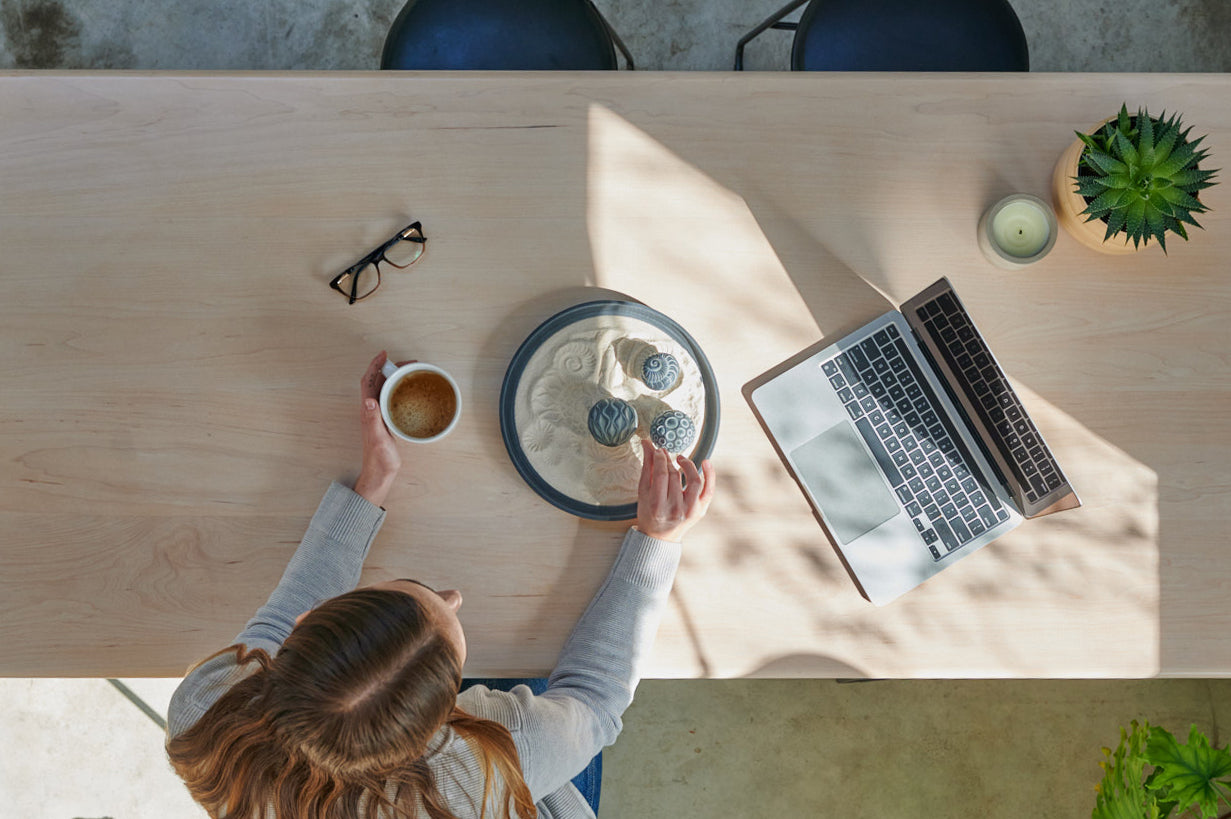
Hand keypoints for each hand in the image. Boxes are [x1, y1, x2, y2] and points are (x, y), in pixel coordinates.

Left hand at [353, 351, 411, 506]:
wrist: (380, 473)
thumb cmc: (379, 459)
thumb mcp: (377, 439)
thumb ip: (372, 419)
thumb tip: (368, 399)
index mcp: (368, 411)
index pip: (368, 382)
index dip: (375, 366)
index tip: (385, 354)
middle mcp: (371, 410)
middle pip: (377, 381)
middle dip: (389, 367)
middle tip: (407, 363)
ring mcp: (378, 415)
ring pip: (384, 389)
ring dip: (394, 377)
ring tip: (410, 372)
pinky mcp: (386, 421)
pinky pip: (391, 398)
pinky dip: (399, 389)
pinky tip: (409, 391)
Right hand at [635, 439, 715, 541]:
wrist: (659, 536)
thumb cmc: (649, 513)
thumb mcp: (643, 492)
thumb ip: (646, 467)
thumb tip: (648, 444)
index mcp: (658, 506)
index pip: (661, 475)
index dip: (660, 459)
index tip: (658, 450)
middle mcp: (675, 510)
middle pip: (675, 477)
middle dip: (669, 461)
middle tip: (664, 454)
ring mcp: (690, 511)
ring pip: (693, 481)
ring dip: (688, 465)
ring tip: (680, 458)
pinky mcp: (700, 510)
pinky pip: (709, 490)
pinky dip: (710, 475)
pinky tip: (706, 462)